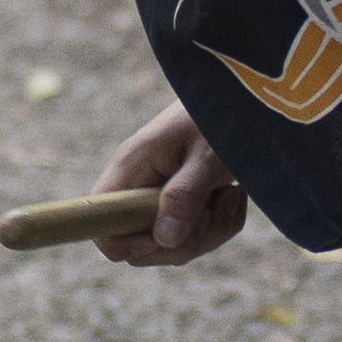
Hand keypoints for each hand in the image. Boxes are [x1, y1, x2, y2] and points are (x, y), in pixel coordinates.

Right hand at [86, 100, 250, 266]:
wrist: (242, 96)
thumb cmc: (220, 118)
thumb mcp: (207, 156)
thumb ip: (184, 195)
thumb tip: (164, 240)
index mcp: (131, 168)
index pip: (100, 225)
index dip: (128, 243)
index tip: (169, 235)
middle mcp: (138, 185)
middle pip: (141, 246)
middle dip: (184, 242)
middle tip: (212, 210)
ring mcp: (158, 196)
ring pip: (171, 244)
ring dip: (209, 231)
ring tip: (230, 194)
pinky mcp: (180, 201)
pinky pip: (192, 235)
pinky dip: (219, 224)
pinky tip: (233, 195)